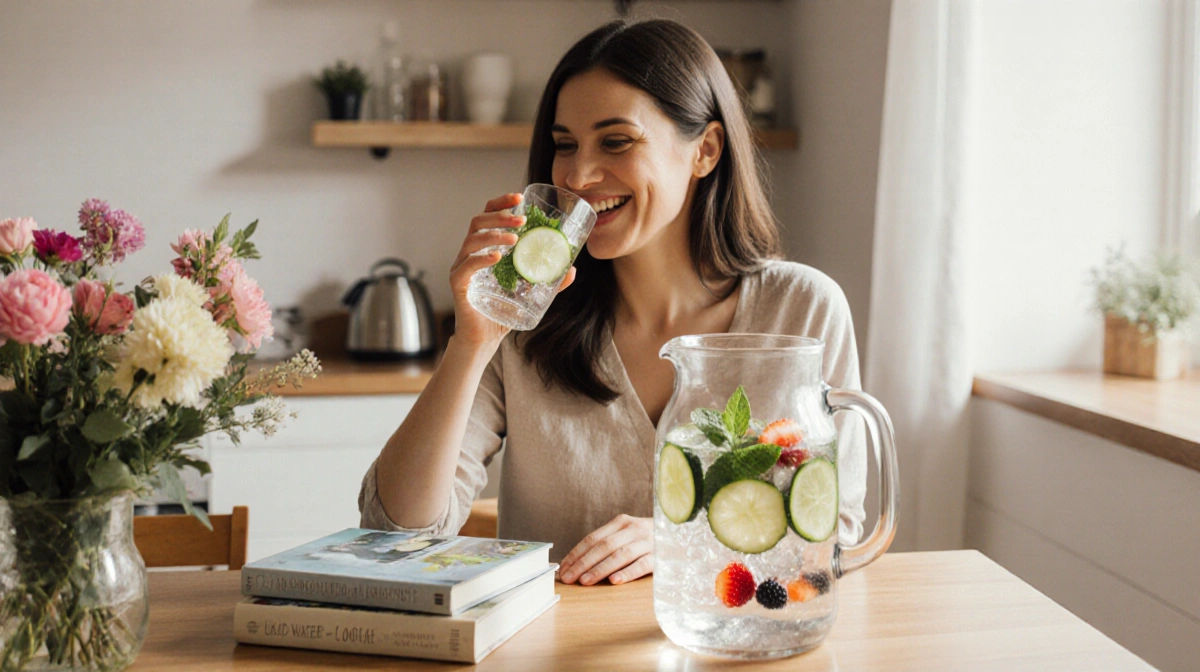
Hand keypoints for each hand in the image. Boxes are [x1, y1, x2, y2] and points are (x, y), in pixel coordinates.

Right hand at [449, 193, 576, 346]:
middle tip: (521, 219)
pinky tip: (497, 257)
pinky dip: (481, 258)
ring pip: (471, 241)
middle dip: (499, 216)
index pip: (487, 216)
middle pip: (478, 223)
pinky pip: (466, 266)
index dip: (501, 203)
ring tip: (514, 238)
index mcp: (484, 249)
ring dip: (493, 235)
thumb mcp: (531, 293)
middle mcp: (470, 254)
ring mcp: (462, 268)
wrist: (485, 339)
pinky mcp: (458, 284)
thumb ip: (549, 281)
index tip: (519, 196)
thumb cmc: (503, 313)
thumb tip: (572, 269)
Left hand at [558, 514, 652, 585]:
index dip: (576, 554)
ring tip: (586, 581)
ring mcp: (648, 541)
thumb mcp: (626, 534)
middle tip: (569, 578)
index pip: (593, 538)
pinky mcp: (660, 555)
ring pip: (619, 555)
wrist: (682, 534)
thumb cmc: (646, 539)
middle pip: (603, 547)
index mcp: (621, 522)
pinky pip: (642, 564)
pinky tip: (614, 581)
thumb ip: (606, 543)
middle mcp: (633, 529)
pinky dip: (627, 573)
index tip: (562, 568)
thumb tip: (576, 563)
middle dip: (583, 563)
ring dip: (600, 569)